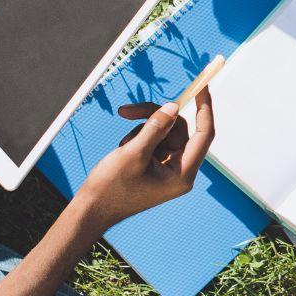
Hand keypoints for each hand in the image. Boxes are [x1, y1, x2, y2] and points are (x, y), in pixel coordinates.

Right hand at [74, 89, 214, 229]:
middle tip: (127, 111)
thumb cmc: (111, 187)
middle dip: (154, 117)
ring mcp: (168, 168)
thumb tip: (174, 107)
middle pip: (178, 129)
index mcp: (183, 174)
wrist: (91, 209)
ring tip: (121, 146)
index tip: (203, 86)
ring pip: (164, 132)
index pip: (203, 134)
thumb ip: (156, 128)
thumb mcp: (133, 152)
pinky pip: (153, 140)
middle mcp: (180, 171)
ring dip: (141, 130)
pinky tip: (122, 151)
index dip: (204, 108)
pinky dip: (137, 139)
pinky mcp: (156, 165)